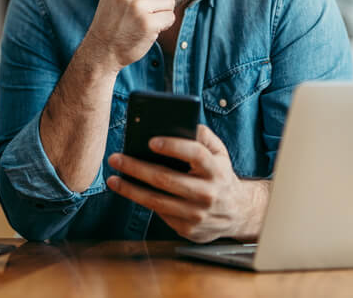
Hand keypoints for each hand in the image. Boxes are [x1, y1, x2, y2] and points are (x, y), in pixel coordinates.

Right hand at [83, 0, 174, 71]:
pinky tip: (151, 30)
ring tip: (148, 21)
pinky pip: (170, 17)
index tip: (141, 2)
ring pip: (169, 0)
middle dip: (159, 0)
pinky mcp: (147, 23)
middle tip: (147, 13)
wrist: (101, 50)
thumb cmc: (113, 22)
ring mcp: (137, 6)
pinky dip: (164, 25)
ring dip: (163, 12)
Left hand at [106, 124, 268, 241]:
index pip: (196, 154)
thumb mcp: (219, 153)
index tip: (150, 141)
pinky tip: (130, 191)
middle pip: (166, 179)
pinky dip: (142, 202)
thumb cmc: (220, 175)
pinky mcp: (189, 230)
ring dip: (131, 189)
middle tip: (116, 158)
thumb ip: (203, 135)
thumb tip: (181, 122)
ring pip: (157, 201)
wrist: (238, 212)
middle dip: (136, 168)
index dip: (173, 146)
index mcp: (217, 170)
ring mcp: (198, 215)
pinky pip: (160, 214)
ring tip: (113, 179)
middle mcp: (208, 194)